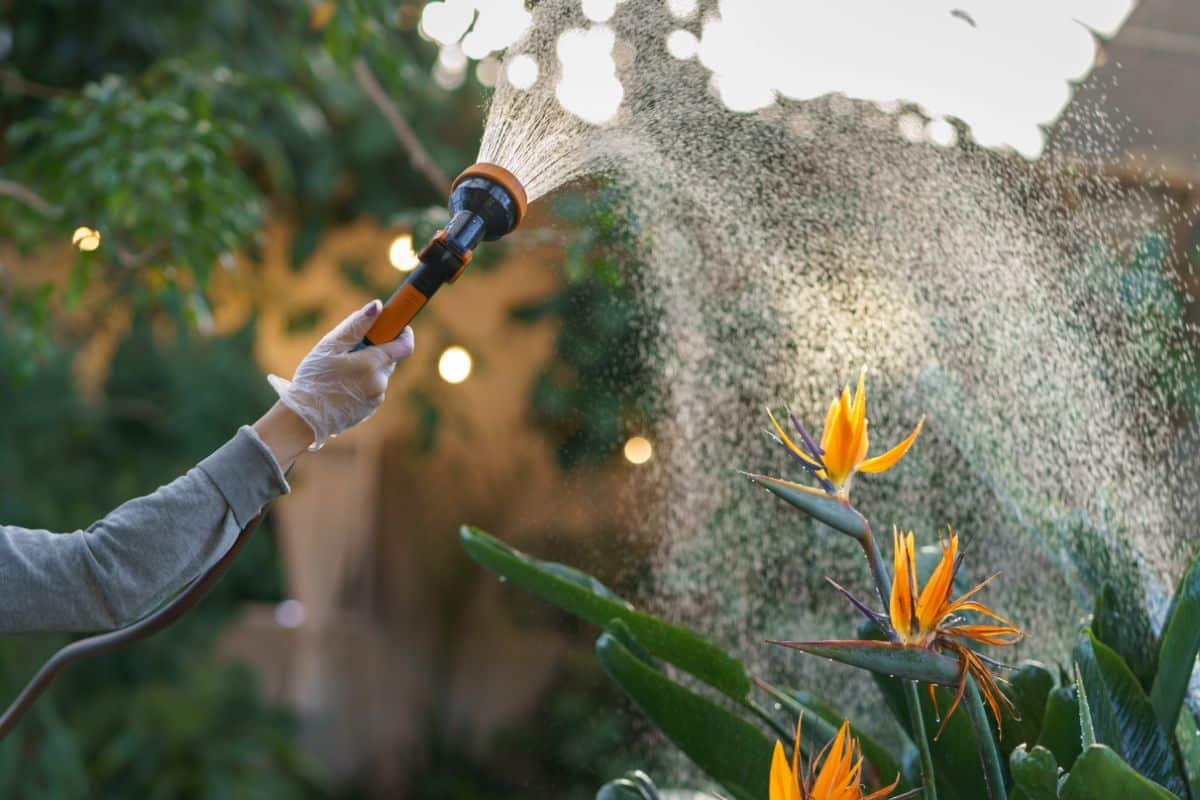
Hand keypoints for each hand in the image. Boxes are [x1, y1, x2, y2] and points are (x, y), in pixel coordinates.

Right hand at [267, 300, 414, 449]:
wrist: (303, 417)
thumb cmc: (313, 378)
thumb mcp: (330, 346)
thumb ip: (356, 325)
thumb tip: (378, 306)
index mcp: (372, 363)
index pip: (405, 345)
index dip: (403, 333)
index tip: (393, 325)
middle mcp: (379, 382)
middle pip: (389, 359)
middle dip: (375, 351)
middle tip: (350, 351)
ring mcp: (376, 398)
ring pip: (379, 374)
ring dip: (367, 368)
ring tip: (339, 373)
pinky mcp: (370, 409)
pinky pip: (372, 390)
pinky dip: (362, 384)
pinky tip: (341, 387)